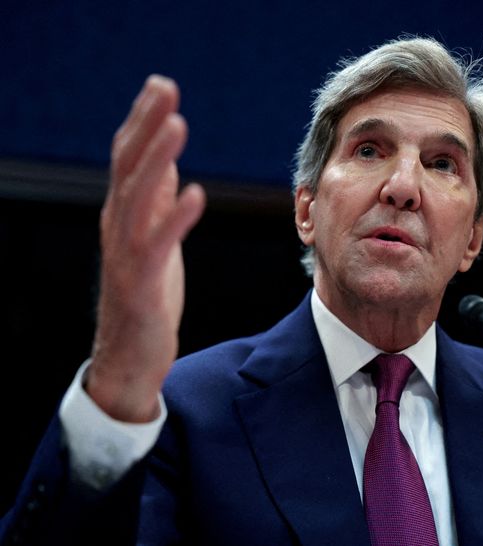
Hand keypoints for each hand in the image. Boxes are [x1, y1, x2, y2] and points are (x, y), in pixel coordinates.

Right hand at [85, 75, 205, 421]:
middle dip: (146, 124)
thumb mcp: (151, 238)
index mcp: (123, 214)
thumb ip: (155, 201)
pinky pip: (157, 244)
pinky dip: (175, 217)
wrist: (129, 355)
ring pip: (137, 197)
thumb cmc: (144, 294)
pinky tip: (197, 194)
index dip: (142, 120)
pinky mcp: (141, 283)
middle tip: (165, 89)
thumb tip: (166, 160)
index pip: (128, 157)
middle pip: (128, 166)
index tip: (161, 86)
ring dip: (157, 158)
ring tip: (178, 125)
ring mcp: (126, 254)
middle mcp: (118, 226)